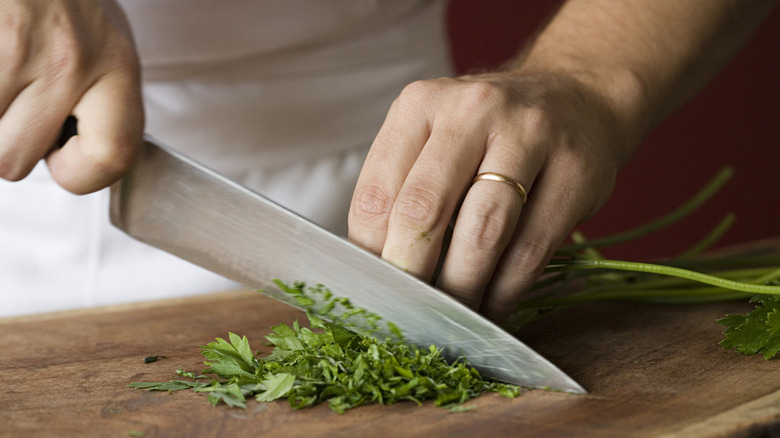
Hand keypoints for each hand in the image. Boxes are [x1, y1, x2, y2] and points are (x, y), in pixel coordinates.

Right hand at [0, 0, 143, 193]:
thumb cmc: (63, 1)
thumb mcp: (103, 46)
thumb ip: (101, 105)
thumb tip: (70, 164)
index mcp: (115, 64)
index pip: (114, 154)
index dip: (83, 176)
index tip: (64, 164)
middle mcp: (68, 59)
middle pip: (14, 160)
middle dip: (4, 142)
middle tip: (12, 104)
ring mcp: (14, 47)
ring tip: (3, 78)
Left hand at [348, 71, 637, 322]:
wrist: (575, 96)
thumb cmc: (489, 132)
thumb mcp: (435, 138)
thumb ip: (403, 190)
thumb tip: (377, 271)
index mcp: (420, 104)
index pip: (376, 193)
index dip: (370, 255)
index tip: (376, 292)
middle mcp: (472, 111)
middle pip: (424, 210)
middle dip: (411, 276)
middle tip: (408, 315)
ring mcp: (530, 136)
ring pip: (482, 233)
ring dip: (461, 290)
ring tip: (450, 319)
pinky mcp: (575, 172)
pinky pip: (531, 250)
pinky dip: (505, 292)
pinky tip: (491, 309)